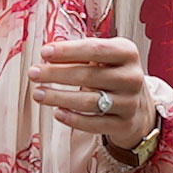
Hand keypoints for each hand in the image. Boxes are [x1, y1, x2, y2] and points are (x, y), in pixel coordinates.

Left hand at [30, 37, 155, 145]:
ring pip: (89, 101)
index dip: (68, 51)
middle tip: (33, 73)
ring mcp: (129, 102)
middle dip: (56, 74)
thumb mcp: (104, 57)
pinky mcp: (123, 124)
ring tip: (38, 94)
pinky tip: (57, 113)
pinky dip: (73, 119)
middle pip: (88, 75)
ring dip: (59, 97)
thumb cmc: (112, 74)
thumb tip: (48, 54)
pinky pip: (94, 123)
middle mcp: (131, 77)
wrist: (138, 106)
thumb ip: (80, 53)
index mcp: (127, 53)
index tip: (44, 52)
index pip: (95, 49)